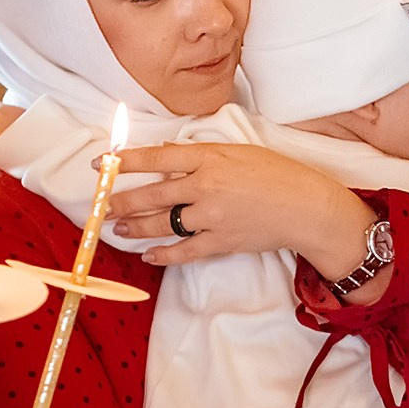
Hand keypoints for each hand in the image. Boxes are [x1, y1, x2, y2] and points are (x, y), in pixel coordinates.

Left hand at [105, 141, 382, 284]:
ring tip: (119, 229)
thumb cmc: (279, 174)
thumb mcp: (240, 152)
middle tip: (101, 206)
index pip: (157, 157)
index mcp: (211, 157)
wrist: (307, 207)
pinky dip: (164, 254)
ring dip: (136, 227)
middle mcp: (206, 186)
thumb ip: (203, 155)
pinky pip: (184, 250)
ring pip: (162, 223)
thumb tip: (168, 155)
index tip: (102, 163)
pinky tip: (149, 255)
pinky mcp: (221, 241)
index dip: (125, 161)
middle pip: (152, 194)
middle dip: (122, 201)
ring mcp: (212, 216)